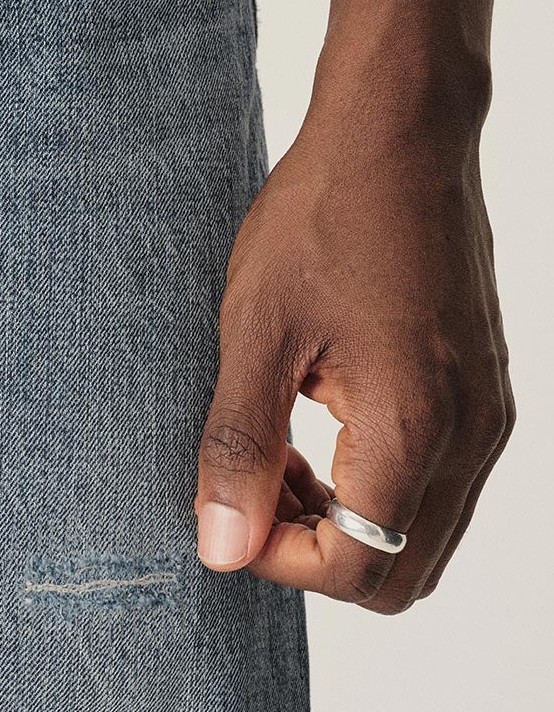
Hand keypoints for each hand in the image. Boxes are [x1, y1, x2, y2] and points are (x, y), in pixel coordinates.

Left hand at [195, 93, 512, 610]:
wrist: (398, 136)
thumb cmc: (324, 216)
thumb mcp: (255, 329)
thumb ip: (239, 444)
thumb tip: (222, 547)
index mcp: (415, 425)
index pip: (357, 571)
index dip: (279, 560)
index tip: (227, 503)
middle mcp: (470, 436)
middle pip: (400, 575)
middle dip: (315, 552)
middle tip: (252, 481)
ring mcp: (487, 417)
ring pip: (422, 536)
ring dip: (346, 521)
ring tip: (278, 447)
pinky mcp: (485, 395)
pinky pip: (439, 486)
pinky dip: (378, 485)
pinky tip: (318, 420)